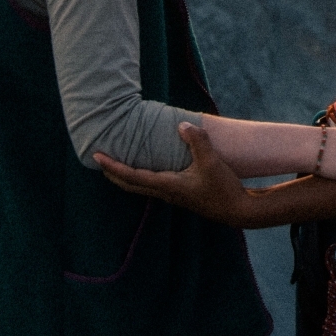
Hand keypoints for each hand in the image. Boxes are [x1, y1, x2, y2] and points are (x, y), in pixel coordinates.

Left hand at [95, 123, 255, 227]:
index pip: (132, 176)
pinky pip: (152, 185)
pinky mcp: (181, 196)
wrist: (239, 210)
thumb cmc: (224, 188)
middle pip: (130, 185)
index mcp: (167, 185)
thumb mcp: (212, 162)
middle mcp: (166, 193)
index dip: (113, 166)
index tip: (97, 156)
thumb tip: (182, 125)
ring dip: (125, 176)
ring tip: (117, 163)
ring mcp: (173, 196)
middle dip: (112, 173)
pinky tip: (147, 168)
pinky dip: (141, 177)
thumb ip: (197, 142)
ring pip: (140, 187)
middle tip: (98, 160)